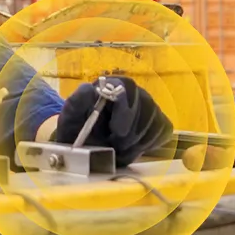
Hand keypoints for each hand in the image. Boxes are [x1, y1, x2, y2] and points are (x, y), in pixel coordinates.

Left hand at [50, 76, 174, 167]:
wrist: (84, 144)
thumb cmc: (77, 128)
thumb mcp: (70, 115)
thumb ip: (78, 100)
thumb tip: (92, 88)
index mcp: (112, 84)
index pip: (128, 89)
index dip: (126, 113)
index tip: (116, 132)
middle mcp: (134, 92)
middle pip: (147, 107)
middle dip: (132, 133)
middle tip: (115, 146)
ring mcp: (149, 107)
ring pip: (156, 122)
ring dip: (138, 142)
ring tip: (119, 149)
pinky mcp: (157, 122)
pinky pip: (163, 131)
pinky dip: (150, 144)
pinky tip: (134, 148)